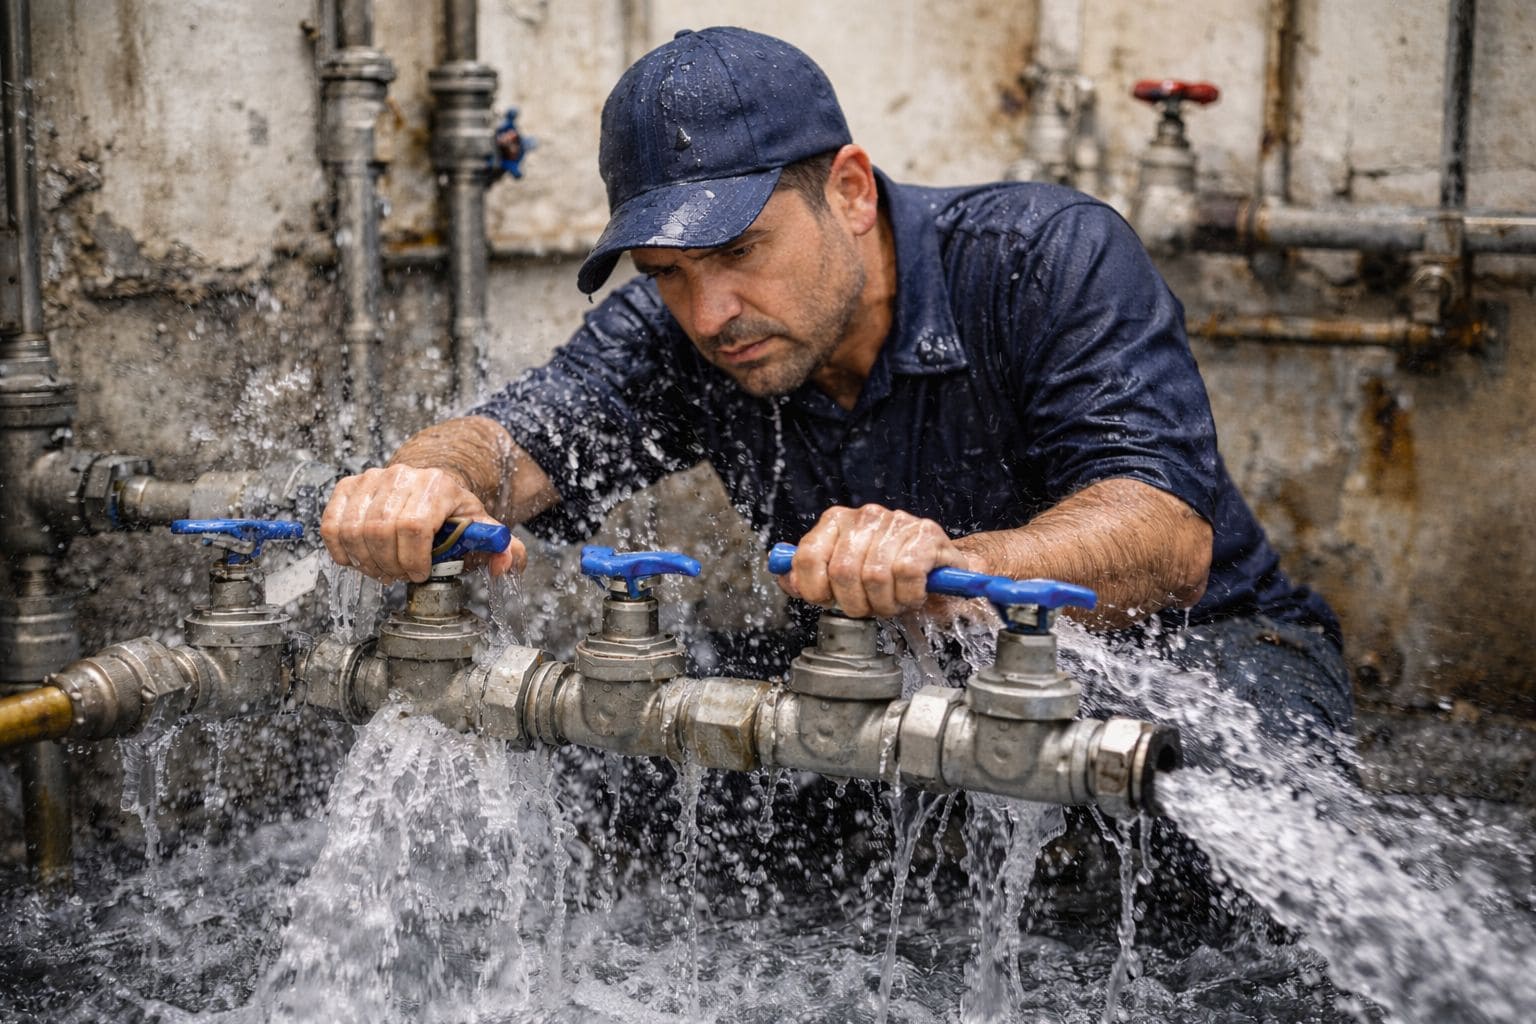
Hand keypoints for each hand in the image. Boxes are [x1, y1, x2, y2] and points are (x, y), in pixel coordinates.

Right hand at [319, 465, 525, 583]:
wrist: (429, 486)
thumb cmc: (453, 515)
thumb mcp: (482, 529)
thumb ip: (503, 549)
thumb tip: (506, 564)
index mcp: (439, 485)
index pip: (414, 526)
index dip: (413, 559)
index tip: (419, 574)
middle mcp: (402, 476)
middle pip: (381, 531)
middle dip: (390, 565)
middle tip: (399, 576)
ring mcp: (372, 479)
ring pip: (353, 531)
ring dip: (366, 562)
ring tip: (382, 570)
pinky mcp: (349, 487)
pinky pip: (332, 524)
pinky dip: (340, 550)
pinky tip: (356, 560)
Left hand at [777, 504, 975, 617]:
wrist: (941, 570)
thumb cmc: (890, 575)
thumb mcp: (844, 578)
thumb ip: (811, 577)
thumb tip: (785, 578)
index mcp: (837, 521)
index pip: (808, 556)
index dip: (816, 590)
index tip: (829, 601)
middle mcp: (865, 516)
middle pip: (843, 573)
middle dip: (856, 603)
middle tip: (870, 607)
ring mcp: (897, 521)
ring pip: (875, 575)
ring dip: (885, 603)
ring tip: (893, 602)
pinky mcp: (926, 534)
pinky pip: (907, 573)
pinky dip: (909, 595)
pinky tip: (913, 594)